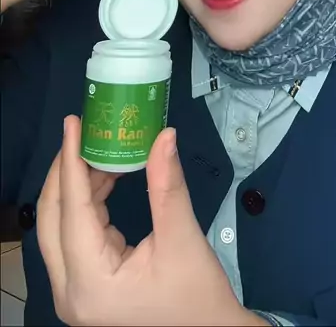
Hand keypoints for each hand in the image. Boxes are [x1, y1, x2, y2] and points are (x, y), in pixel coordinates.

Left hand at [37, 117, 266, 326]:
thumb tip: (164, 136)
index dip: (71, 161)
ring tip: (102, 149)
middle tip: (83, 131)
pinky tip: (107, 178)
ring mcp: (73, 292)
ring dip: (78, 186)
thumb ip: (167, 186)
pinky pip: (74, 236)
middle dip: (66, 171)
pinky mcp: (85, 288)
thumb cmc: (197, 298)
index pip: (72, 209)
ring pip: (60, 227)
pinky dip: (87, 204)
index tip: (73, 123)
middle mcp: (69, 291)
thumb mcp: (182, 239)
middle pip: (52, 219)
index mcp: (90, 283)